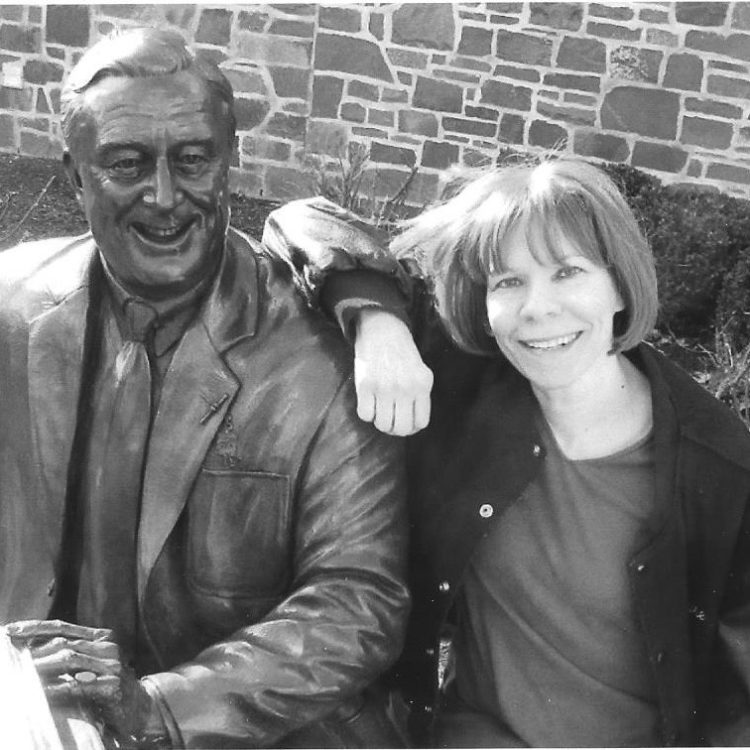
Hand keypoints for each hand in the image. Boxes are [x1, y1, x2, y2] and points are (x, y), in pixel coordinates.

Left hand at [6, 620, 160, 745]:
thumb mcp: (91, 666)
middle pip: (64, 640)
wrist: (140, 707)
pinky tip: (40, 693)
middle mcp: (108, 646)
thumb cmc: (109, 687)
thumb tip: (34, 650)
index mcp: (102, 637)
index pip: (64, 627)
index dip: (36, 627)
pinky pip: (78, 685)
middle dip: (33, 646)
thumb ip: (71, 655)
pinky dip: (56, 688)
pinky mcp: (112, 685)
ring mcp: (112, 664)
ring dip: (42, 665)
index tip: (12, 630)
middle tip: (10, 651)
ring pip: (70, 658)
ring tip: (21, 670)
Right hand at [354, 309, 432, 435]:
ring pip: (383, 425)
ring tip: (380, 410)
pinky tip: (369, 402)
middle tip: (391, 421)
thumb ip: (420, 394)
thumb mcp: (421, 371)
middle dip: (396, 429)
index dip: (412, 427)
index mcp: (422, 385)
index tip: (405, 421)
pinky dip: (367, 413)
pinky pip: (365, 415)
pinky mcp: (365, 386)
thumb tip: (413, 422)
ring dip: (380, 421)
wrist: (382, 329)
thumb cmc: (402, 352)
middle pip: (402, 428)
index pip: (421, 422)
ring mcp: (384, 387)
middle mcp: (405, 388)